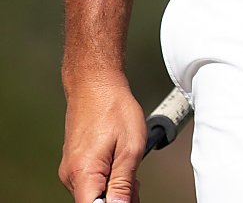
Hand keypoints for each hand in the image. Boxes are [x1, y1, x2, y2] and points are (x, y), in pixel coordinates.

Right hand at [59, 75, 145, 202]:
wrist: (96, 86)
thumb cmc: (114, 109)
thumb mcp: (130, 148)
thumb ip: (124, 183)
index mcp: (83, 173)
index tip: (128, 198)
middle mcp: (71, 175)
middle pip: (94, 202)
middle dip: (119, 199)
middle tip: (136, 184)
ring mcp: (71, 170)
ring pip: (94, 193)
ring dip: (115, 189)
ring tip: (130, 170)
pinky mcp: (75, 165)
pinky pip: (91, 182)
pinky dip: (108, 180)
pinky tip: (120, 166)